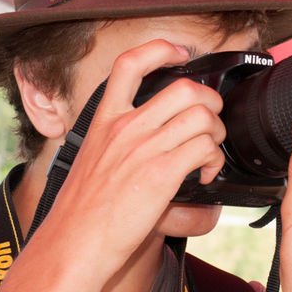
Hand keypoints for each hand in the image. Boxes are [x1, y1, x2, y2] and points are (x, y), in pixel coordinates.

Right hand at [34, 40, 226, 268]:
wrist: (74, 242)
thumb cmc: (82, 210)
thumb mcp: (90, 159)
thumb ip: (115, 141)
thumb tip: (145, 138)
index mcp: (104, 119)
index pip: (130, 64)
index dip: (160, 49)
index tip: (180, 54)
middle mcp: (125, 127)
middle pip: (184, 88)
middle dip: (210, 100)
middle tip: (210, 119)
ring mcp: (143, 148)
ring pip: (203, 116)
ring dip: (217, 133)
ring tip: (210, 153)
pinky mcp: (161, 174)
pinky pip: (206, 149)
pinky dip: (214, 161)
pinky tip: (204, 176)